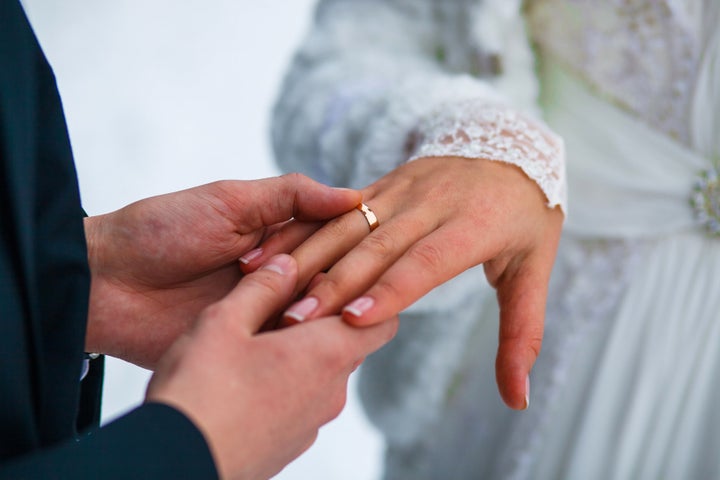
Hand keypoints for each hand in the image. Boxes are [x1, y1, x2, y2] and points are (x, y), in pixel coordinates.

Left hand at [84, 174, 360, 368]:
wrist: (103, 283)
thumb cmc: (162, 230)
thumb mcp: (229, 201)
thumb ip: (290, 196)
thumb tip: (354, 197)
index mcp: (278, 236)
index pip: (332, 239)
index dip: (347, 243)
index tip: (367, 245)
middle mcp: (279, 274)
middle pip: (329, 278)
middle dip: (336, 282)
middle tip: (342, 288)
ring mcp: (264, 311)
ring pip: (313, 315)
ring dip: (322, 315)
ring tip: (334, 316)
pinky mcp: (247, 345)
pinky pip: (284, 348)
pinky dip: (299, 346)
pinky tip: (318, 347)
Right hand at [146, 254, 397, 479]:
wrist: (175, 464)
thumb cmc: (200, 393)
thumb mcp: (224, 322)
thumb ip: (262, 287)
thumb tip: (287, 264)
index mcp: (326, 355)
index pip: (382, 321)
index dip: (365, 297)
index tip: (331, 283)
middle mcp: (331, 393)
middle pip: (347, 345)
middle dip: (322, 321)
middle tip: (281, 303)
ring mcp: (311, 424)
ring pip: (321, 374)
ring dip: (300, 353)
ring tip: (254, 340)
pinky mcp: (289, 445)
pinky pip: (300, 403)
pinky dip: (285, 384)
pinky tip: (243, 378)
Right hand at [240, 157, 562, 409]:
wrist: (508, 145)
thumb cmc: (523, 217)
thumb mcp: (533, 269)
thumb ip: (522, 334)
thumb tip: (519, 399)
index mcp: (472, 224)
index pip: (426, 261)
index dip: (391, 290)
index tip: (355, 320)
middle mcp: (431, 202)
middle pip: (377, 245)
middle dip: (334, 283)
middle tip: (297, 320)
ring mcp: (401, 189)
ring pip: (346, 225)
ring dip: (308, 258)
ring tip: (272, 290)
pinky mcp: (380, 184)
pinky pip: (334, 209)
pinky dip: (300, 231)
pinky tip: (267, 254)